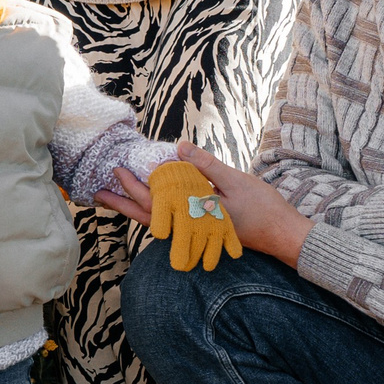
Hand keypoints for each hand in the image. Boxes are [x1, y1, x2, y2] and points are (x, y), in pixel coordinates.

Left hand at [97, 143, 309, 266]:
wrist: (284, 236)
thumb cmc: (262, 208)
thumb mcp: (235, 181)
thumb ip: (205, 165)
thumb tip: (178, 148)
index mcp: (194, 212)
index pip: (155, 200)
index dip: (134, 186)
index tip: (117, 170)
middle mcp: (191, 225)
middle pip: (149, 215)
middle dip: (124, 203)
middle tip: (98, 193)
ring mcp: (196, 230)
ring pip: (159, 221)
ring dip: (136, 210)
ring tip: (116, 201)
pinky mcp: (203, 230)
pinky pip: (172, 222)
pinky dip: (156, 213)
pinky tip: (149, 205)